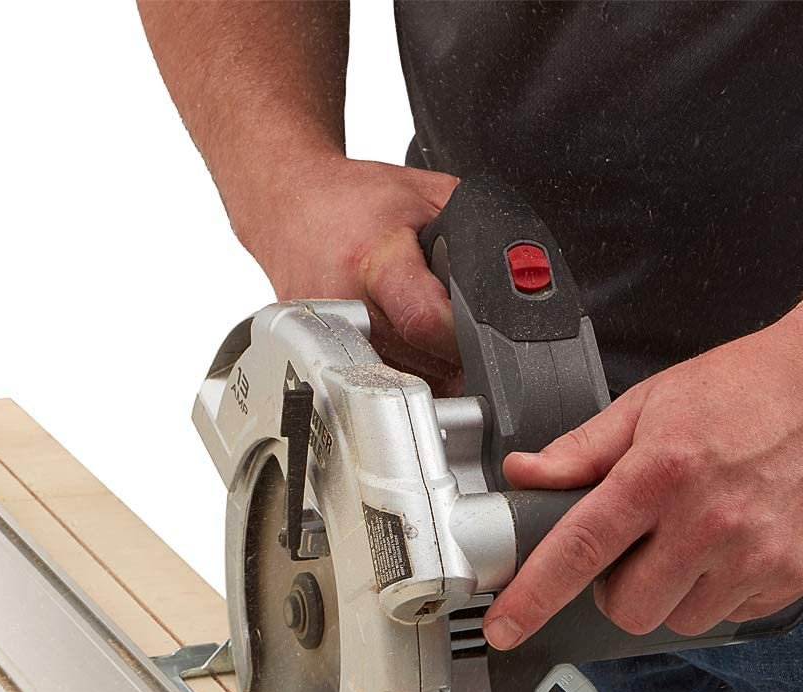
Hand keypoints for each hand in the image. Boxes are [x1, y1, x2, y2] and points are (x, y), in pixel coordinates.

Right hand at [234, 156, 461, 392]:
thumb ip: (474, 237)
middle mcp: (345, 303)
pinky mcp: (317, 353)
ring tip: (435, 343)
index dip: (462, 338)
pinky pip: (371, 382)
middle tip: (471, 343)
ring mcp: (326, 335)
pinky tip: (405, 352)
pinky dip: (397, 375)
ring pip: (396, 384)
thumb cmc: (355, 201)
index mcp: (375, 259)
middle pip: (417, 363)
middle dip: (454, 361)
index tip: (483, 337)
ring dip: (427, 373)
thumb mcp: (430, 197)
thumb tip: (513, 284)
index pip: (426, 322)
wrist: (289, 204)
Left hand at [483, 287, 802, 648]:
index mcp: (660, 474)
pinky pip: (729, 614)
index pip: (579, 550)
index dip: (533, 596)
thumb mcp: (648, 404)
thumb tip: (526, 473)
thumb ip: (581, 449)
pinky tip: (726, 546)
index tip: (505, 627)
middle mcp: (709, 522)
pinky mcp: (793, 574)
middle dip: (614, 589)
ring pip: (678, 619)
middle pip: (627, 607)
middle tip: (631, 548)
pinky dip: (715, 592)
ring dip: (667, 592)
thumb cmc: (744, 389)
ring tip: (686, 539)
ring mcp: (757, 554)